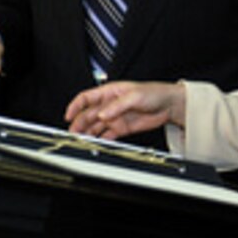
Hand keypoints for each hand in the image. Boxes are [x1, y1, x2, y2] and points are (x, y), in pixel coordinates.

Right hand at [65, 81, 184, 139]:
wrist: (168, 105)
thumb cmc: (153, 93)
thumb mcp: (134, 95)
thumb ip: (117, 105)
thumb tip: (102, 113)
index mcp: (109, 92)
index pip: (86, 98)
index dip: (75, 106)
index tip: (69, 116)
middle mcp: (109, 105)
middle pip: (88, 115)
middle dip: (79, 124)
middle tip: (73, 134)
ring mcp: (114, 117)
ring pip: (95, 126)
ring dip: (87, 133)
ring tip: (81, 141)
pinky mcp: (121, 128)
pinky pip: (106, 135)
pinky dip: (100, 140)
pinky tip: (96, 144)